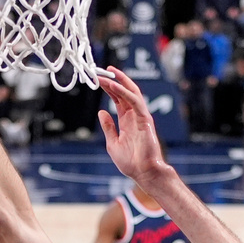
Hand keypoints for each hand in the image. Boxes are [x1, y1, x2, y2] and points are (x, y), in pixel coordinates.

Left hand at [97, 66, 168, 182]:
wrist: (143, 172)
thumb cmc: (130, 161)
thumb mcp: (112, 143)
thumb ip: (108, 127)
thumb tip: (101, 112)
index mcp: (127, 120)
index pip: (117, 98)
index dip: (109, 88)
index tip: (98, 78)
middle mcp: (134, 116)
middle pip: (124, 92)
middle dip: (114, 80)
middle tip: (101, 70)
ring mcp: (141, 116)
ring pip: (131, 93)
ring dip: (119, 81)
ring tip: (107, 72)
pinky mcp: (145, 120)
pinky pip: (134, 102)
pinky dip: (124, 92)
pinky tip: (114, 86)